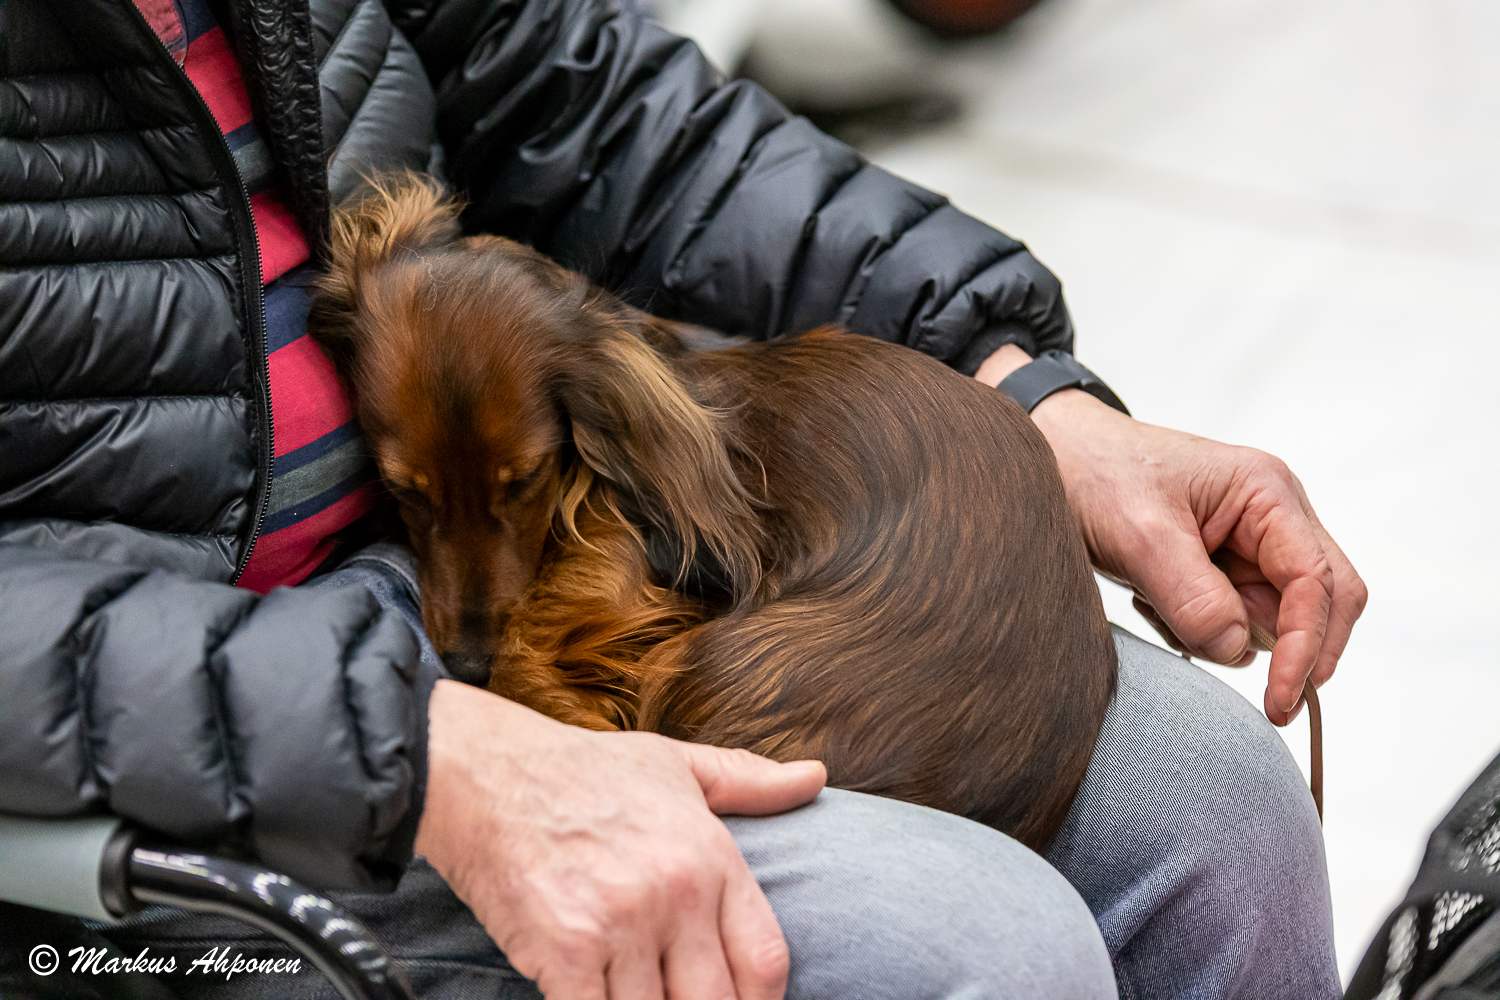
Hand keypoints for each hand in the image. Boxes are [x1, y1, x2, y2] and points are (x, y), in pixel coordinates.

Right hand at [415, 680, 826, 998]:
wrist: (487, 772)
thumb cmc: (584, 772)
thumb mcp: (676, 765)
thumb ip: (749, 781)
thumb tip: (815, 778)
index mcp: (711, 856)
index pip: (766, 961)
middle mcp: (675, 894)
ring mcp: (620, 925)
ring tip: (635, 995)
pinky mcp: (564, 952)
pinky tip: (591, 998)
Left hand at [976, 346, 1365, 725]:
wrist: (1051, 458)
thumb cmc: (1095, 474)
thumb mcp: (1140, 535)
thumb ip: (1194, 596)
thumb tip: (1239, 652)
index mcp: (1267, 493)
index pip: (1318, 582)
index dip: (1307, 646)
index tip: (1279, 698)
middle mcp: (1273, 517)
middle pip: (1320, 604)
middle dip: (1288, 650)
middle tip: (1261, 701)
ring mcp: (1249, 544)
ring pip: (1271, 621)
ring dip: (1222, 636)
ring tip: (1155, 602)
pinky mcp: (1220, 567)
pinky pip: (1232, 621)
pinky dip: (1197, 629)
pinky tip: (1151, 600)